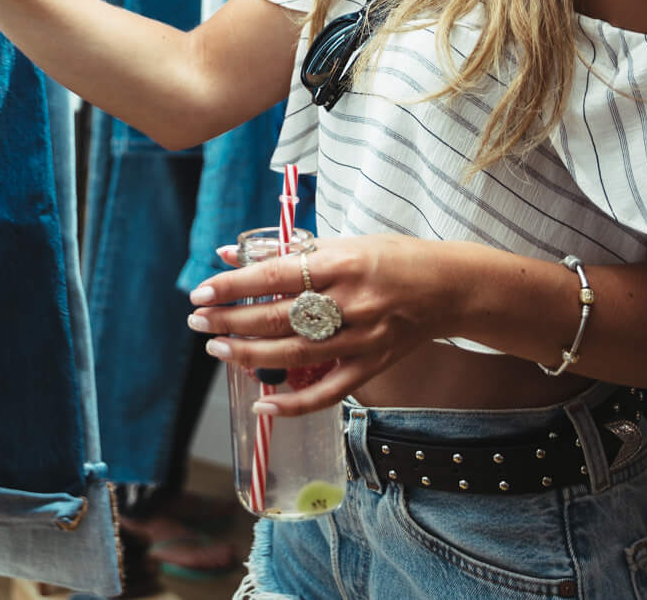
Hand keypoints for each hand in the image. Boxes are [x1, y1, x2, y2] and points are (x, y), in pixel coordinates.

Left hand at [187, 233, 451, 414]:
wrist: (448, 287)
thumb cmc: (390, 258)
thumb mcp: (340, 243)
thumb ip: (284, 254)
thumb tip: (226, 256)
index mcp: (341, 263)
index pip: (275, 276)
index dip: (234, 287)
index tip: (201, 292)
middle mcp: (351, 302)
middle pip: (279, 317)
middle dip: (230, 321)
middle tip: (198, 321)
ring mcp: (362, 338)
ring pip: (296, 354)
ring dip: (249, 354)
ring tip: (216, 349)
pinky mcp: (372, 366)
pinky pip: (329, 392)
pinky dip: (294, 403)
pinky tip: (262, 402)